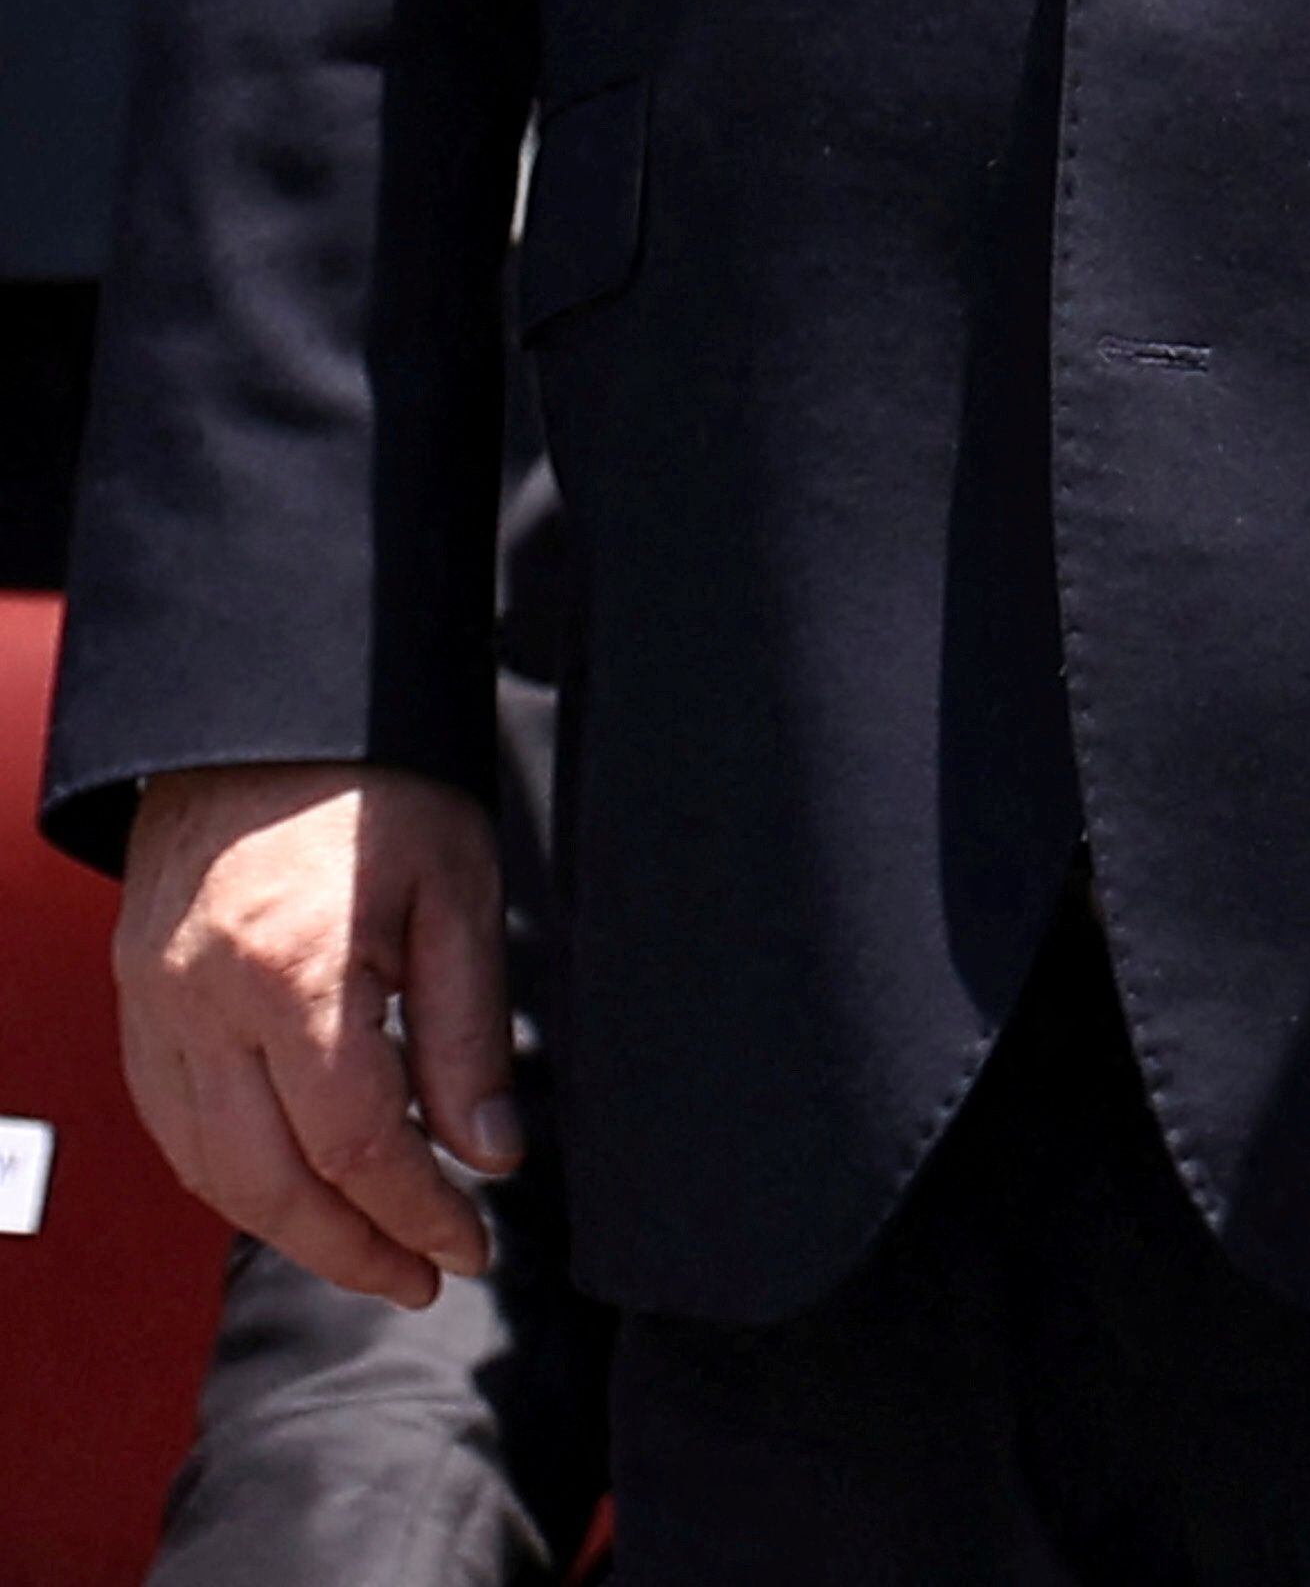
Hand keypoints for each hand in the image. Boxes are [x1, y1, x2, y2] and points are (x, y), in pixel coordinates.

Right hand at [114, 763, 516, 1305]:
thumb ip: (469, 1031)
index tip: (471, 1243)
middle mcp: (204, 1004)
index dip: (419, 1212)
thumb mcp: (456, 887)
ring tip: (369, 1248)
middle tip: (422, 1276)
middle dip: (352, 1250)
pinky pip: (176, 1128)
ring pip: (210, 1173)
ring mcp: (155, 1009)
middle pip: (270, 1185)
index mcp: (292, 971)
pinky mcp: (137, 1006)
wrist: (263, 714)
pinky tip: (292, 1187)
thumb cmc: (373, 783)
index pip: (357, 1145)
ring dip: (290, 1230)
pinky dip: (233, 1177)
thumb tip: (491, 1154)